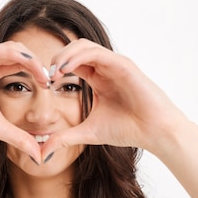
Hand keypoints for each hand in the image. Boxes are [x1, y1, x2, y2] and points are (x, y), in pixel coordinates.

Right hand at [0, 42, 49, 161]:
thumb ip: (19, 138)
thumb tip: (39, 155)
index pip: (21, 64)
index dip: (38, 70)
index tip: (51, 84)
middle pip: (18, 53)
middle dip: (37, 62)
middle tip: (50, 77)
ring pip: (7, 48)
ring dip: (27, 57)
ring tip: (42, 71)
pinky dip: (9, 54)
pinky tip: (25, 63)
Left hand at [41, 39, 189, 159]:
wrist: (155, 132)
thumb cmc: (128, 130)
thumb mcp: (88, 133)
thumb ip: (64, 139)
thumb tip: (42, 152)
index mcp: (98, 78)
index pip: (71, 63)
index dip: (54, 69)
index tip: (42, 84)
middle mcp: (106, 68)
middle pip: (75, 49)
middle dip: (56, 59)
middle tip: (44, 76)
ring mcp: (115, 64)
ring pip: (84, 46)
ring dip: (64, 55)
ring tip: (52, 71)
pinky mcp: (123, 65)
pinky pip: (96, 53)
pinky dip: (78, 57)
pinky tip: (65, 70)